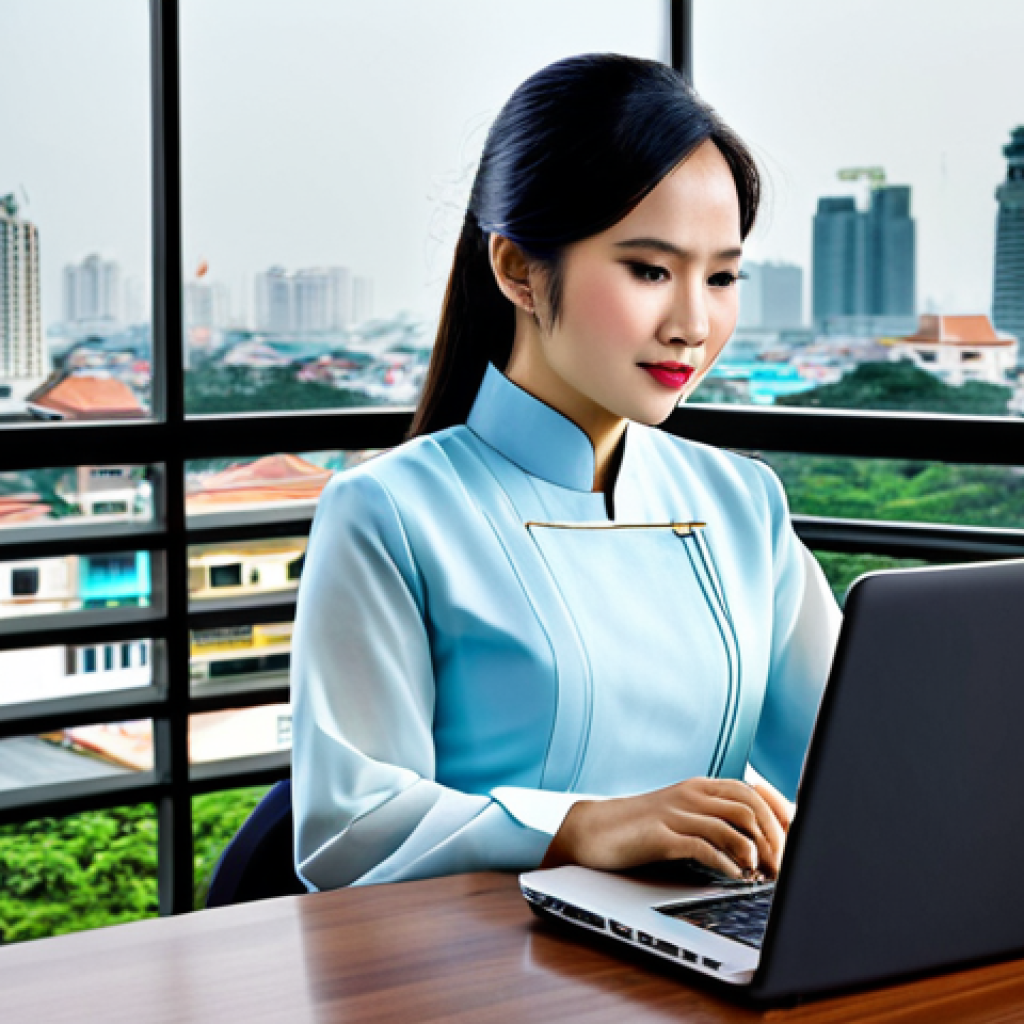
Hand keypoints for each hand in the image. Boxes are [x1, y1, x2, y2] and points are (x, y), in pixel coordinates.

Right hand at [541, 777, 792, 878]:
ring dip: (756, 854)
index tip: (794, 844)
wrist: (594, 830)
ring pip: (732, 826)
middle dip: (774, 839)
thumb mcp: (682, 816)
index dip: (778, 817)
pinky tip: (736, 877)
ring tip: (764, 876)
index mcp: (700, 786)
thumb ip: (714, 819)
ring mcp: (676, 812)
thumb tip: (758, 843)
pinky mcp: (661, 835)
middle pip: (749, 808)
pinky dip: (727, 863)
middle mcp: (691, 794)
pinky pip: (703, 846)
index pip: (753, 792)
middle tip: (783, 867)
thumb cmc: (642, 828)